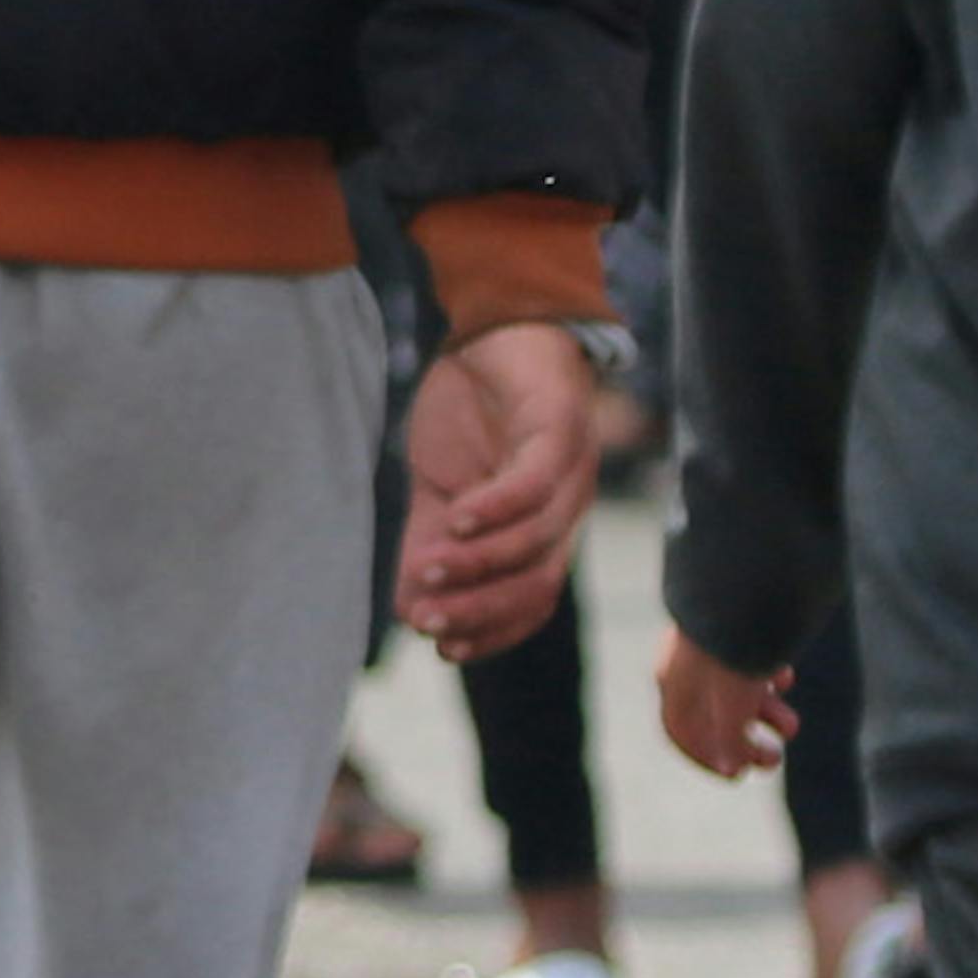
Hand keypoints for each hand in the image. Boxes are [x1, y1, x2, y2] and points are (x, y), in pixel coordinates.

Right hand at [394, 318, 597, 644]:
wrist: (495, 329)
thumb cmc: (470, 410)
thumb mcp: (440, 488)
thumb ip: (430, 543)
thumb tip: (406, 606)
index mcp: (542, 531)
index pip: (530, 603)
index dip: (490, 631)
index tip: (440, 648)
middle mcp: (567, 511)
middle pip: (536, 584)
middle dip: (480, 610)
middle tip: (426, 622)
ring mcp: (570, 473)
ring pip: (535, 542)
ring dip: (479, 565)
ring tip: (429, 570)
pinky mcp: (561, 431)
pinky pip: (534, 484)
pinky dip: (496, 509)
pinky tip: (457, 517)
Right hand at [655, 637, 795, 778]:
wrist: (748, 590)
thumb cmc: (731, 655)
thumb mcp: (729, 710)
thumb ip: (727, 743)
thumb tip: (729, 768)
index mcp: (674, 684)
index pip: (681, 731)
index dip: (707, 758)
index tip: (735, 775)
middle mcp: (689, 667)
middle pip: (714, 715)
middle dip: (745, 741)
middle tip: (772, 758)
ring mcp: (715, 647)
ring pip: (739, 691)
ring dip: (766, 715)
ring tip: (790, 727)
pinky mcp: (742, 630)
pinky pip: (754, 662)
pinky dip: (770, 678)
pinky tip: (785, 678)